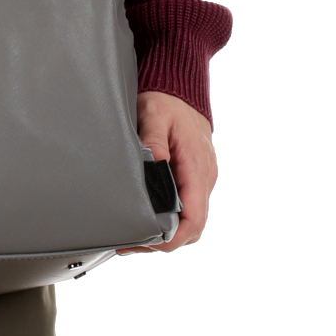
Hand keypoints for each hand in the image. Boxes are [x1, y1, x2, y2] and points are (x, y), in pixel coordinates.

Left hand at [119, 91, 217, 253]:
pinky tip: (148, 222)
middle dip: (165, 241)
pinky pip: (187, 209)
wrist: (181, 92)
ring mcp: (201, 180)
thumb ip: (154, 138)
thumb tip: (155, 161)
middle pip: (194, 228)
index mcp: (196, 167)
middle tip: (131, 243)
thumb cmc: (168, 101)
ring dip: (167, 234)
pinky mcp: (194, 179)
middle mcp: (204, 178)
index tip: (149, 242)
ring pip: (191, 222)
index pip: (194, 217)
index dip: (173, 237)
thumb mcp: (155, 113)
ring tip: (135, 238)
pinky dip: (170, 222)